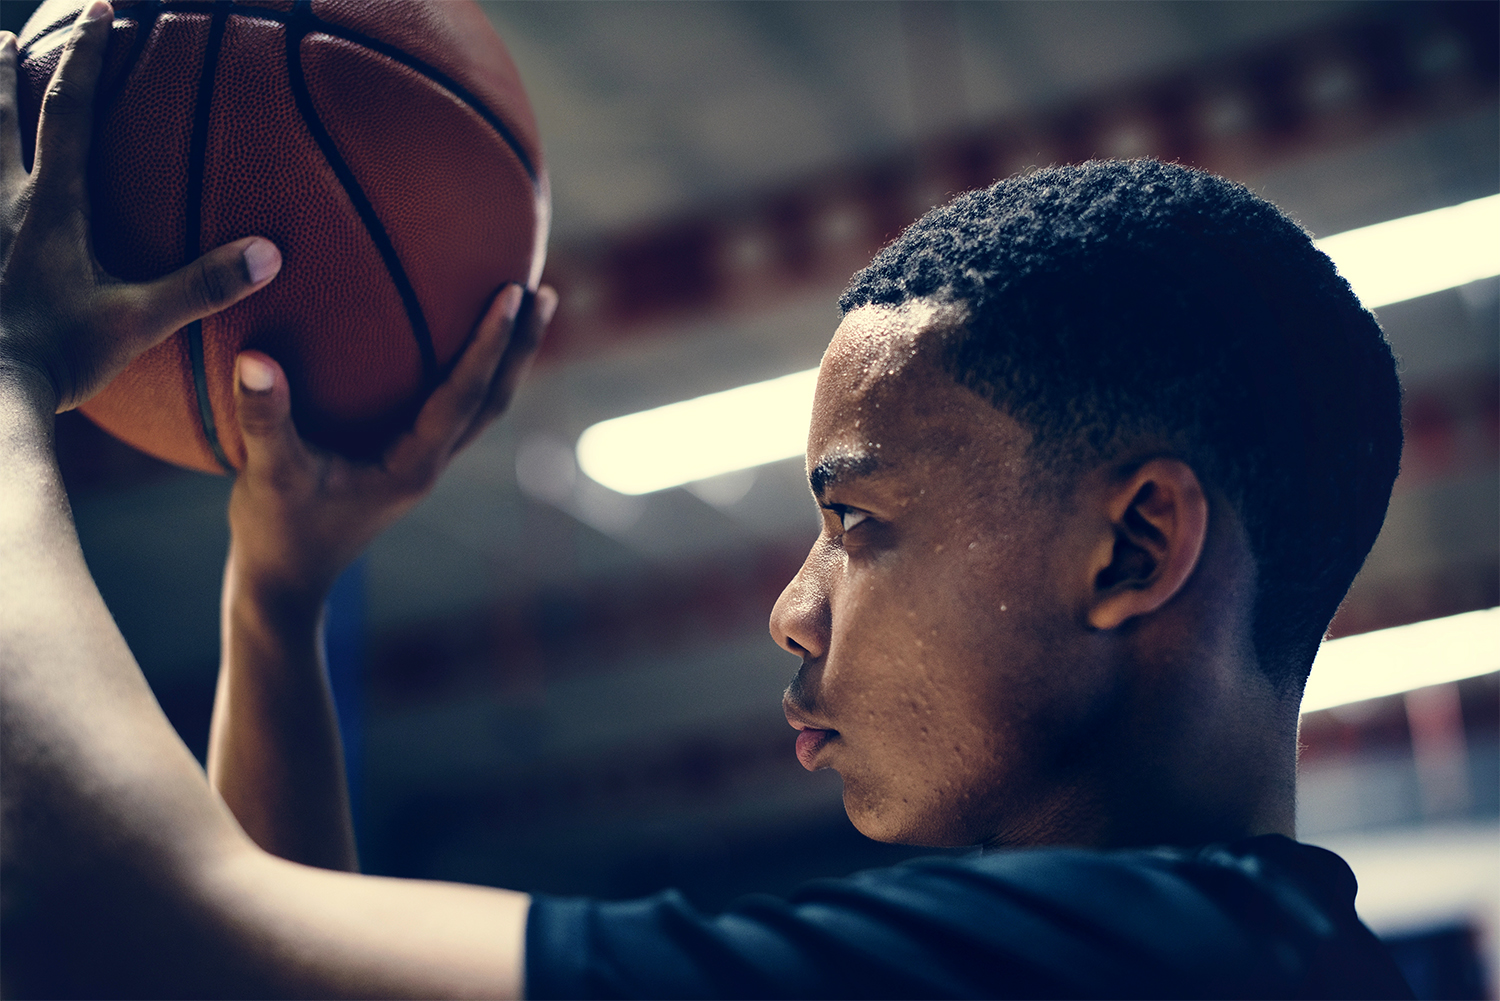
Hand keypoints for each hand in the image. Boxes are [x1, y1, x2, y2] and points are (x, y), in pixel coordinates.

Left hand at [0, 3, 280, 410]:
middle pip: (2, 115)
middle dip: (8, 70)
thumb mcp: (140, 320)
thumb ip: (204, 285)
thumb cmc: (61, 356)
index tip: (102, 10)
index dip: (88, 56)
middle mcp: (5, 204)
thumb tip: (269, 253)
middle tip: (6, 36)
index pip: (69, 110)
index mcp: (52, 206)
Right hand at [226, 282, 556, 615]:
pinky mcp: (404, 460)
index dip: (490, 344)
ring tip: (527, 306)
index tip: (512, 293)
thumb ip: (264, 419)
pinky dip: (469, 371)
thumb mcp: (268, 475)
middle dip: (520, 347)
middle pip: (493, 400)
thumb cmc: (278, 532)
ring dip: (505, 359)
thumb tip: (255, 359)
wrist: (285, 582)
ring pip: (480, 405)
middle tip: (546, 292)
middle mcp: (429, 462)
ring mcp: (421, 463)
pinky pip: (450, 407)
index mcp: (412, 465)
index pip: (465, 396)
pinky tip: (457, 339)